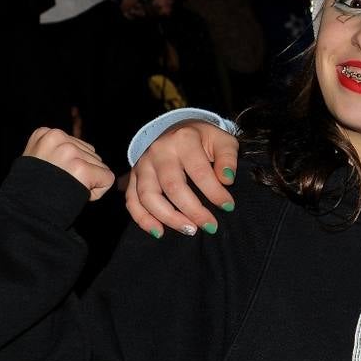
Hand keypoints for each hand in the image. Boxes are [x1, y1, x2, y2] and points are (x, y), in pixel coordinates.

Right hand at [24, 127, 115, 200]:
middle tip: (59, 186)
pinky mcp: (81, 169)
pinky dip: (97, 192)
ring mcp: (69, 152)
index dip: (71, 166)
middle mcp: (58, 138)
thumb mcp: (39, 161)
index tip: (51, 178)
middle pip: (91, 154)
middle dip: (82, 173)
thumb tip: (84, 153)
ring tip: (65, 190)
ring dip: (88, 182)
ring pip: (100, 166)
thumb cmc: (32, 192)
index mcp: (46, 134)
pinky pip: (107, 179)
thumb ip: (58, 152)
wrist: (24, 214)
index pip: (78, 146)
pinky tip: (77, 195)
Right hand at [126, 121, 238, 237]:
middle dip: (193, 210)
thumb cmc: (204, 139)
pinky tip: (159, 232)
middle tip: (210, 226)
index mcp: (183, 139)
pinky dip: (142, 219)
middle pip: (173, 186)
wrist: (177, 129)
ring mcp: (143, 164)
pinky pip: (132, 200)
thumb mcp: (222, 140)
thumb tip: (227, 180)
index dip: (214, 192)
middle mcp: (159, 151)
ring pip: (148, 196)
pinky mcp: (133, 176)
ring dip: (169, 217)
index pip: (199, 171)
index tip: (228, 206)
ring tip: (189, 230)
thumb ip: (227, 158)